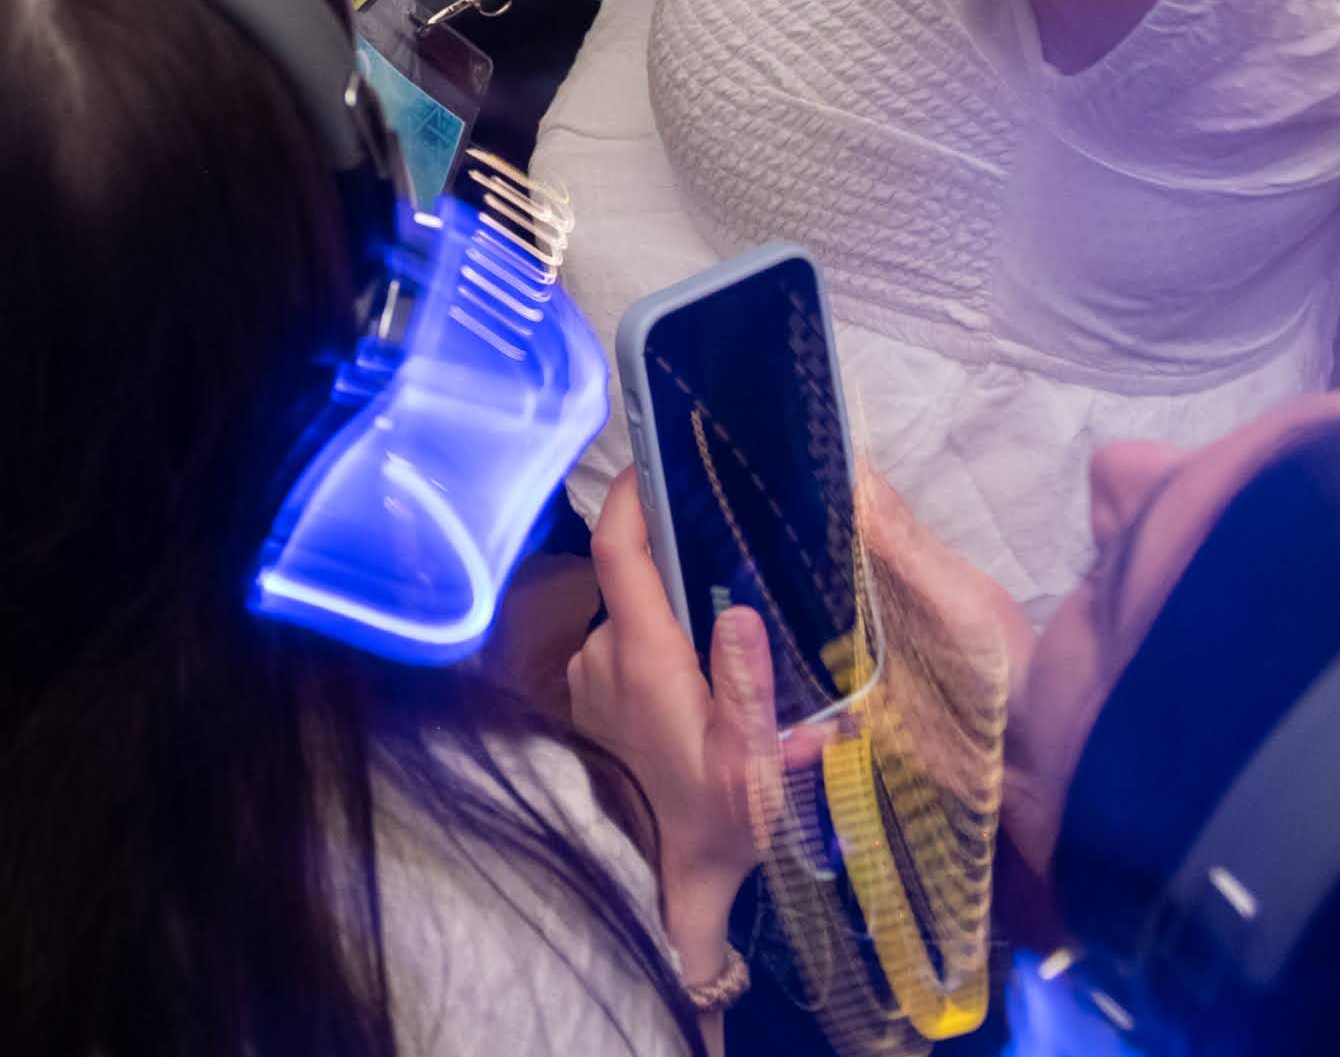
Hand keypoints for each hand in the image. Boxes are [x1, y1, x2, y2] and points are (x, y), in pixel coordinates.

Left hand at [567, 475, 779, 962]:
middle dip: (679, 572)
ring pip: (634, 619)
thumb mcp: (751, 757)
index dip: (629, 496)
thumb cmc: (715, 817)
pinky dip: (658, 650)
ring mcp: (588, 678)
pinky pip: (625, 650)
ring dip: (673, 622)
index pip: (618, 550)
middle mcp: (601, 654)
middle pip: (634, 579)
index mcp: (640, 654)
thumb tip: (739, 610)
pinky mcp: (590, 701)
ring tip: (731, 643)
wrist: (663, 878)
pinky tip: (698, 681)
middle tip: (736, 571)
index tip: (652, 462)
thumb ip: (747, 682)